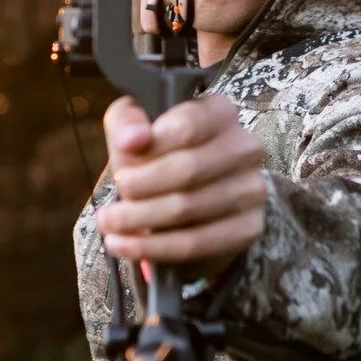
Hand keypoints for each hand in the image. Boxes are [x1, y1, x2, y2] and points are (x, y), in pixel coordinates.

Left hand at [96, 92, 265, 270]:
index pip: (187, 126)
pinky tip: (125, 245)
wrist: (185, 198)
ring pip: (188, 208)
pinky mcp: (248, 227)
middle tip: (108, 206)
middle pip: (188, 170)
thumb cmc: (156, 155)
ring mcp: (252, 188)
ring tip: (110, 225)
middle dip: (139, 190)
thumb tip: (133, 139)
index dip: (148, 151)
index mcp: (220, 112)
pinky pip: (197, 242)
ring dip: (138, 221)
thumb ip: (127, 123)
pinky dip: (153, 248)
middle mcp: (245, 147)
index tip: (120, 172)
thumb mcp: (134, 128)